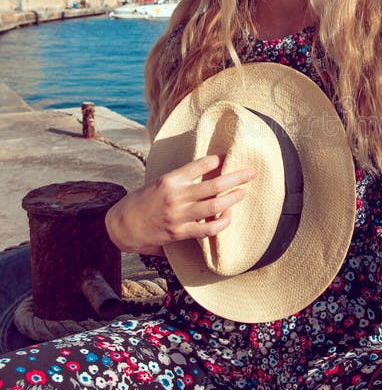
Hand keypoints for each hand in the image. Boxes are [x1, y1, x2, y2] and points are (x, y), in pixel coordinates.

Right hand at [106, 155, 254, 253]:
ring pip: (215, 206)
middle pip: (214, 185)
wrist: (122, 226)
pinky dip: (222, 221)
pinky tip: (228, 215)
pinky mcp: (180, 233)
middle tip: (251, 172)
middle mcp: (176, 197)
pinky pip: (208, 228)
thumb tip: (207, 169)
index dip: (217, 160)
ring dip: (234, 197)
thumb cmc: (142, 201)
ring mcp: (179, 216)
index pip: (199, 165)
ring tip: (244, 190)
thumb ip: (181, 179)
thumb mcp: (159, 183)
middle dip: (236, 177)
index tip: (228, 156)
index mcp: (170, 180)